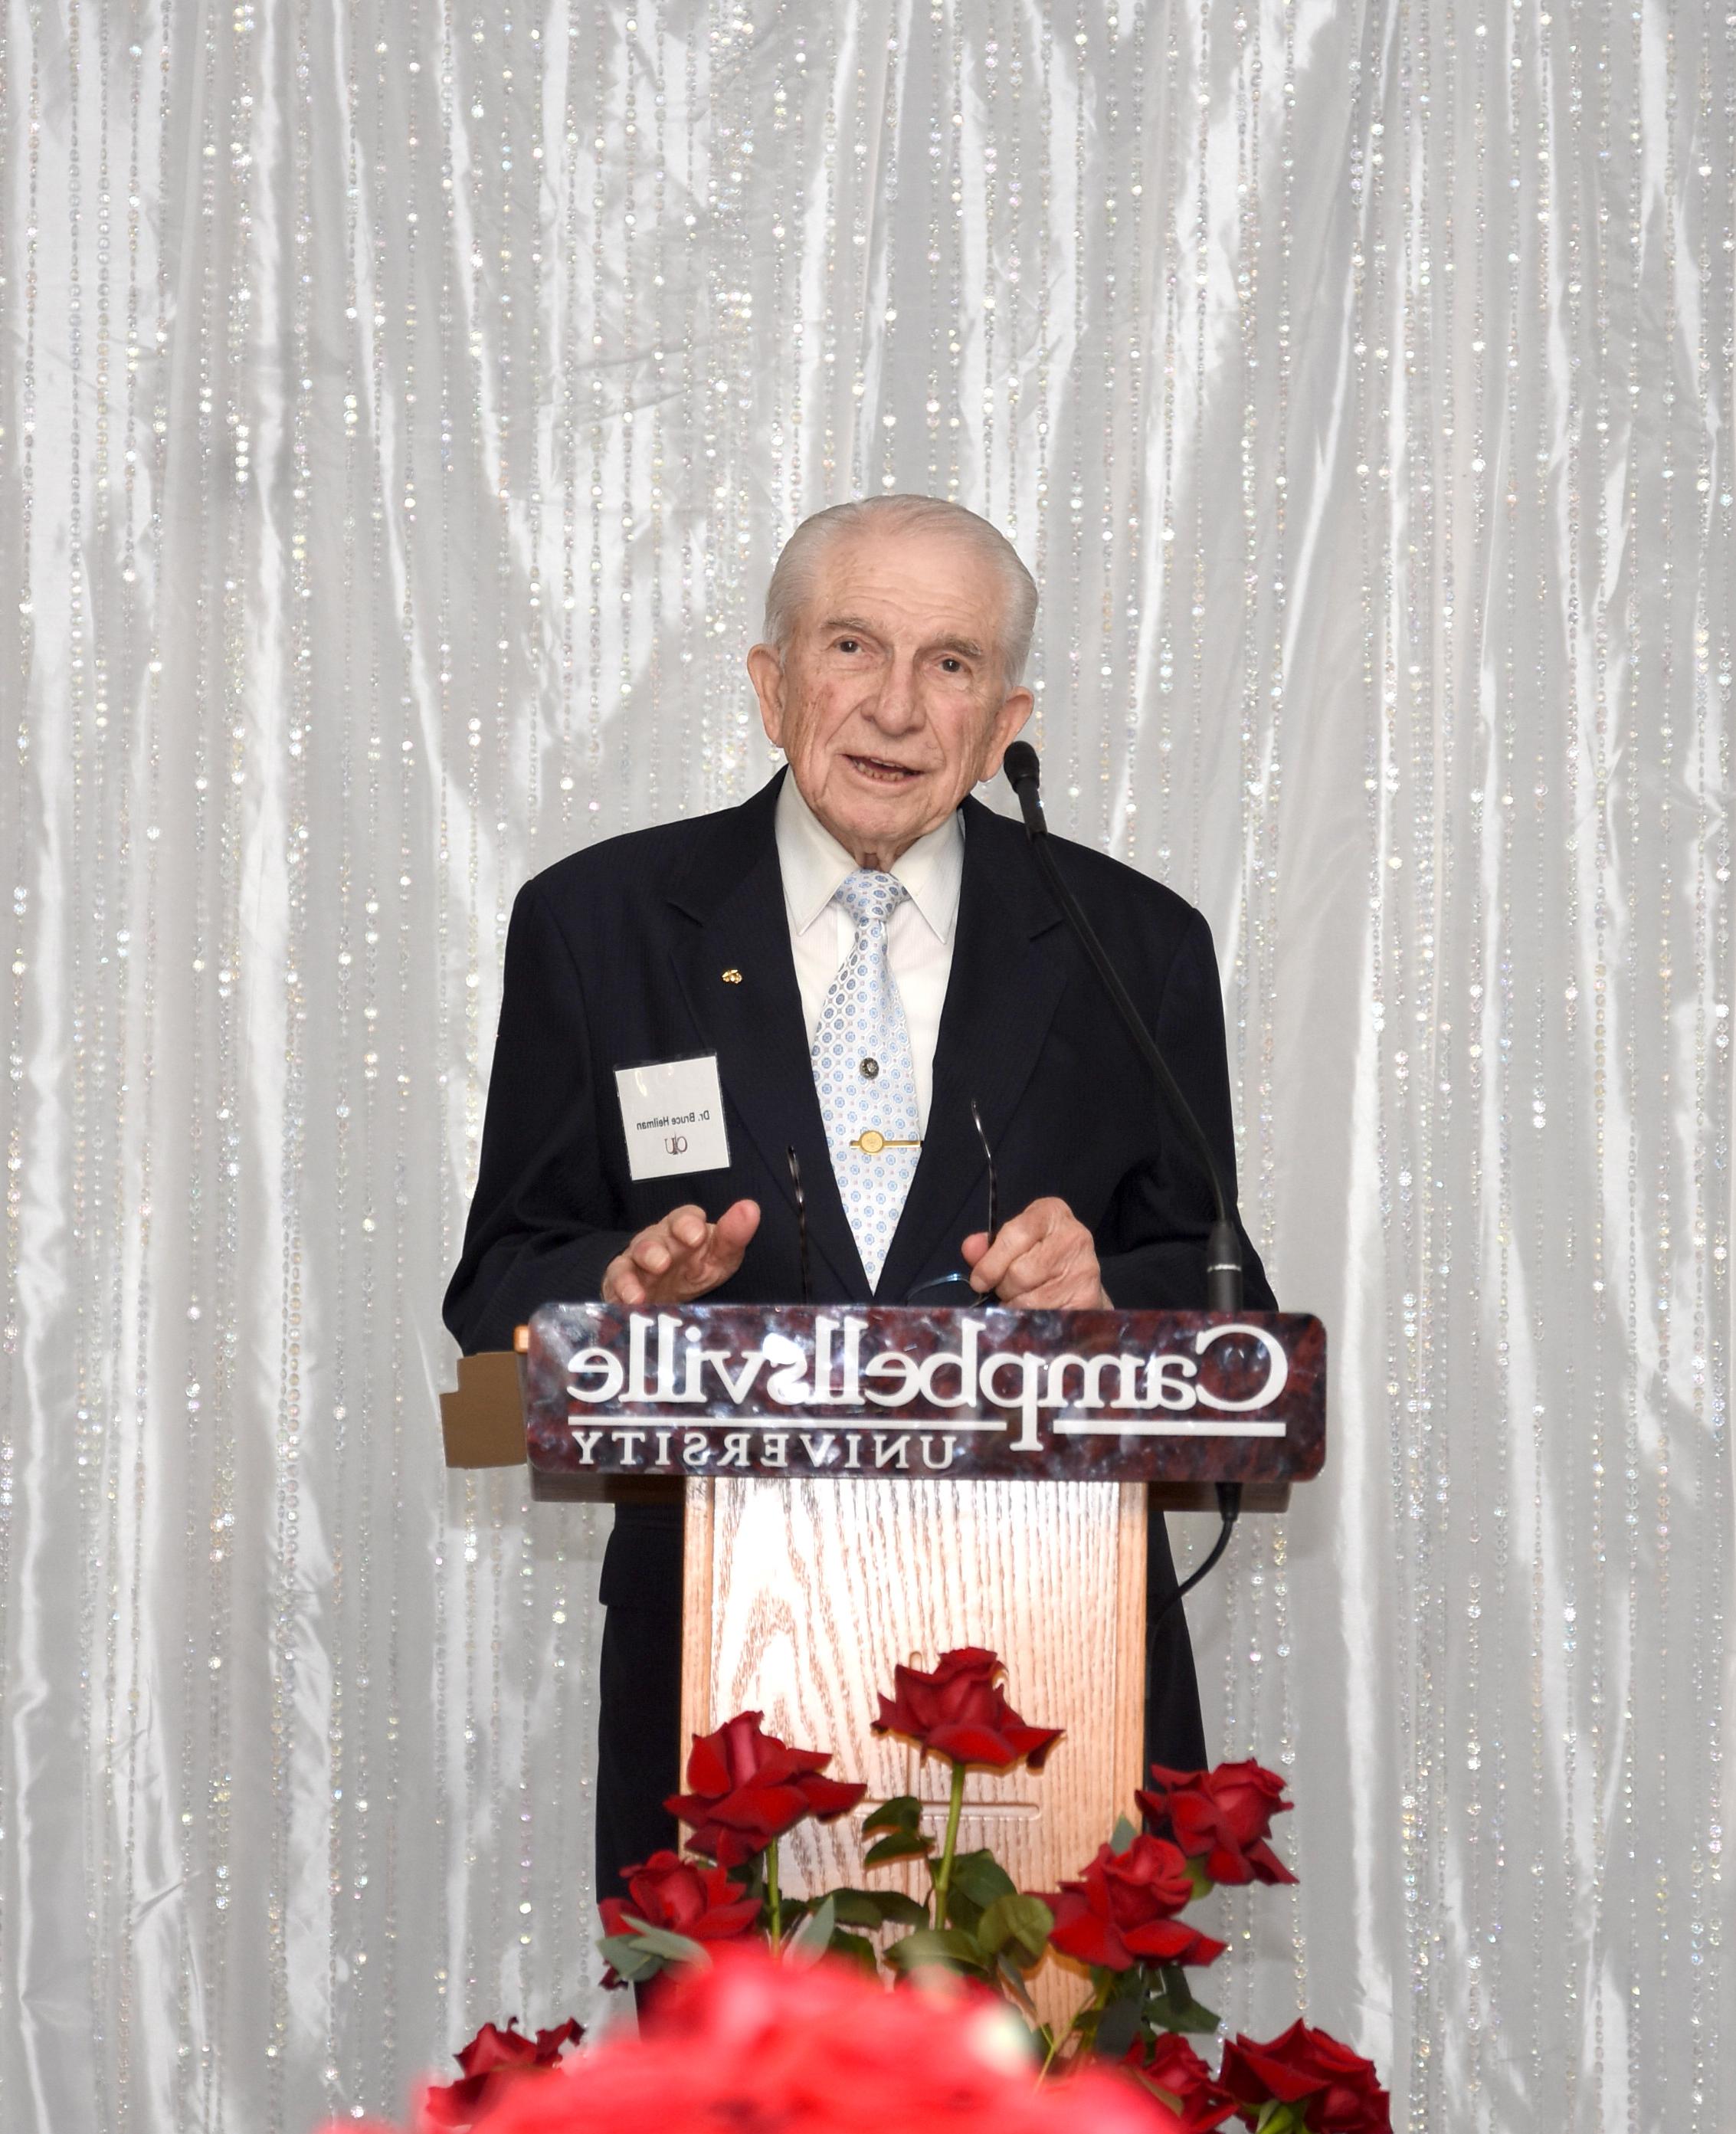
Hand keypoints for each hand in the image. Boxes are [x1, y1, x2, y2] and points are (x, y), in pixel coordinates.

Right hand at [602, 1200, 760, 1306]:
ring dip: (645, 1261)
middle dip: (660, 1246)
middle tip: (665, 1260)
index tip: (696, 1236)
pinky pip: (619, 1279)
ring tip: (654, 1273)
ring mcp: (638, 1259)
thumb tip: (751, 1208)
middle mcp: (660, 1240)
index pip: (685, 1218)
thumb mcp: (719, 1258)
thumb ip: (733, 1237)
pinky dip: (624, 1288)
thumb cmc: (693, 1269)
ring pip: (638, 1254)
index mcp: (684, 1230)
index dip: (688, 1224)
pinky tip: (632, 1300)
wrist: (660, 1294)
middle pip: (657, 1236)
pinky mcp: (620, 1280)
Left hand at [961, 1196, 1109, 1308]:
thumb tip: (970, 1248)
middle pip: (1019, 1271)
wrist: (1080, 1285)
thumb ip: (988, 1247)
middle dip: (1003, 1286)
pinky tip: (1035, 1313)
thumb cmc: (1040, 1259)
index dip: (991, 1262)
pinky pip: (1043, 1316)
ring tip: (1021, 1299)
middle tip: (1006, 1290)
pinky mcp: (1087, 1298)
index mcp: (1051, 1213)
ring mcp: (1084, 1268)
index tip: (979, 1282)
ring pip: (1029, 1298)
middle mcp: (1073, 1236)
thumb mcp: (1014, 1244)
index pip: (1016, 1233)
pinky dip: (1030, 1320)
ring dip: (1015, 1305)